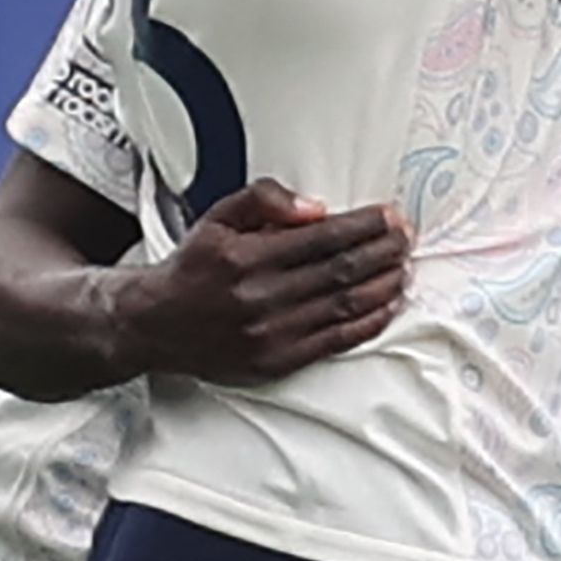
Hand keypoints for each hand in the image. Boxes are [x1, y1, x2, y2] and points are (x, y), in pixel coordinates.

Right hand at [110, 177, 409, 381]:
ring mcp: (270, 333)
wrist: (155, 324)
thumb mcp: (218, 218)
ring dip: (385, 284)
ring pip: (345, 305)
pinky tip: (389, 304)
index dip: (365, 226)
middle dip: (384, 251)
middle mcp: (260, 297)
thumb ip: (263, 199)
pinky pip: (336, 340)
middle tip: (406, 238)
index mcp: (247, 257)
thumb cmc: (194, 268)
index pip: (324, 238)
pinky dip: (370, 321)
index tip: (390, 217)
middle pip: (342, 270)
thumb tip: (315, 208)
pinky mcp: (276, 361)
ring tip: (405, 266)